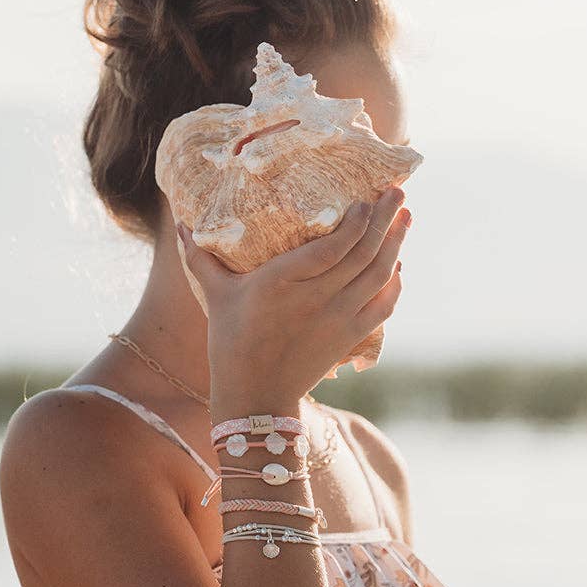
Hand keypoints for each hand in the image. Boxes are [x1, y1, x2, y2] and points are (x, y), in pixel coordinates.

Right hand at [176, 187, 409, 413]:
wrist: (255, 395)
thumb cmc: (231, 341)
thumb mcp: (216, 296)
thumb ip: (200, 257)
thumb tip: (181, 222)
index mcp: (282, 281)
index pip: (332, 247)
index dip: (356, 222)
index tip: (365, 200)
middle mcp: (315, 298)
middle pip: (363, 252)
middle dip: (386, 219)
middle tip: (398, 191)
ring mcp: (337, 319)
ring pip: (379, 274)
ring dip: (396, 243)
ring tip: (406, 216)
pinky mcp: (349, 337)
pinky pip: (383, 305)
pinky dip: (395, 283)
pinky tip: (398, 264)